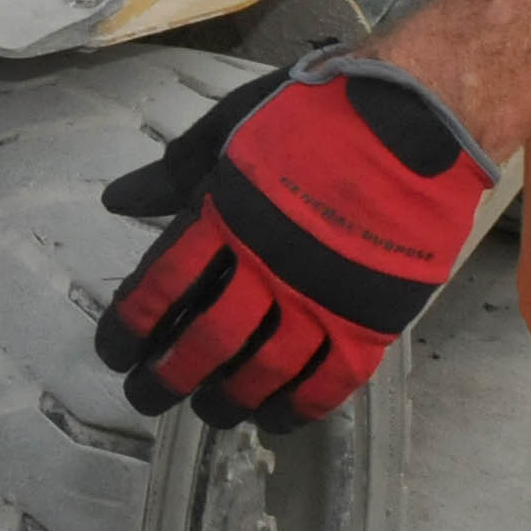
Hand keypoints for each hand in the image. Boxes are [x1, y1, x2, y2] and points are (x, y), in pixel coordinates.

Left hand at [92, 46, 496, 429]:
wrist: (417, 113)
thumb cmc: (318, 112)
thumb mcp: (232, 127)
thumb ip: (176, 173)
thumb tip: (117, 203)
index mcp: (227, 214)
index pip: (163, 283)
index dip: (131, 324)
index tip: (112, 349)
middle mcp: (270, 264)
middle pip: (207, 340)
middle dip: (167, 376)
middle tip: (145, 396)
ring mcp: (324, 295)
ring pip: (265, 371)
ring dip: (228, 400)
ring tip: (207, 413)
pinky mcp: (372, 316)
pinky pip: (330, 381)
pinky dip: (298, 407)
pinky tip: (273, 418)